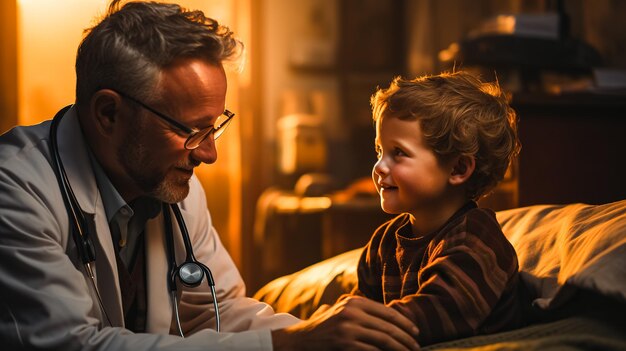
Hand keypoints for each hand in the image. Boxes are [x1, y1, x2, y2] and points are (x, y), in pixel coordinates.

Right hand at [272, 296, 419, 350]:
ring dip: (400, 348)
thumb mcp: (340, 311)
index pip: (387, 311)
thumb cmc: (324, 328)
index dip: (404, 323)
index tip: (415, 332)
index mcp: (353, 301)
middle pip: (388, 326)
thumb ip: (359, 309)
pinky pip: (373, 350)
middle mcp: (351, 311)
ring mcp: (347, 328)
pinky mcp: (345, 344)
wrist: (299, 341)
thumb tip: (391, 315)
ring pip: (384, 339)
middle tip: (417, 347)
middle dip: (406, 338)